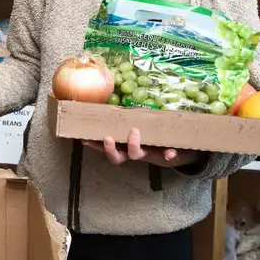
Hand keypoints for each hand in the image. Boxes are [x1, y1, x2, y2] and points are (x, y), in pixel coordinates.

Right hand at [82, 128, 199, 167]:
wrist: (174, 149)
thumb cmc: (149, 134)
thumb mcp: (137, 125)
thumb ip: (127, 117)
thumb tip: (107, 101)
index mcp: (124, 146)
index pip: (106, 148)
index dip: (95, 146)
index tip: (85, 139)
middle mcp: (132, 153)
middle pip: (117, 158)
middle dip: (111, 149)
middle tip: (108, 138)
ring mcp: (147, 155)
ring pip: (136, 155)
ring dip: (133, 145)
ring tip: (134, 132)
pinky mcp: (163, 155)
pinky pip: (165, 155)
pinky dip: (168, 153)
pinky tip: (171, 152)